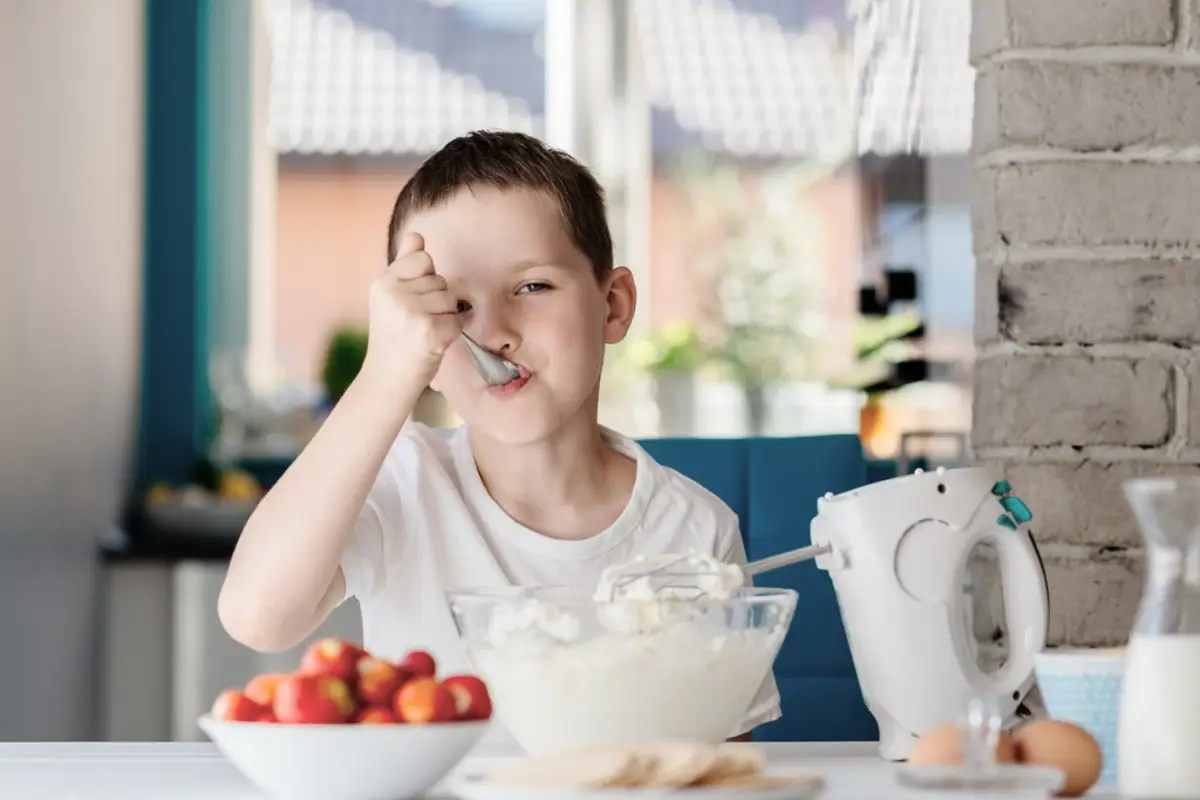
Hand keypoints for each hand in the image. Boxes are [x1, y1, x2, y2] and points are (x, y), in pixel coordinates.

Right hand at [361, 232, 460, 388]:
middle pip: (440, 281)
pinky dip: (450, 334)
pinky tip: (432, 343)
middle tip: (415, 323)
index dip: (426, 280)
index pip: (423, 259)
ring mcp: (410, 312)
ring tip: (423, 333)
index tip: (412, 301)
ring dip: (444, 318)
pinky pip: (457, 321)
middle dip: (436, 302)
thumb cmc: (394, 337)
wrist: (386, 379)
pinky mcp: (428, 331)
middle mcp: (393, 293)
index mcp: (383, 282)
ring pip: (450, 300)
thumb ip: (405, 264)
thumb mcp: (392, 297)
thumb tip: (417, 235)